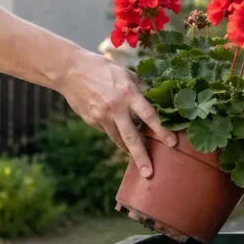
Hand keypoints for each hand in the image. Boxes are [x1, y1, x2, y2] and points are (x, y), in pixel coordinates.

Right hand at [61, 49, 176, 176]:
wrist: (71, 70)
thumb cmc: (104, 69)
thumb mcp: (126, 74)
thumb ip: (142, 89)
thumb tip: (159, 103)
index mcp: (128, 93)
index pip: (149, 115)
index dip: (162, 130)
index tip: (172, 143)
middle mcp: (116, 107)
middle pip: (132, 136)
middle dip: (141, 157)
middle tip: (149, 174)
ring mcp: (102, 116)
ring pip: (119, 139)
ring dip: (130, 150)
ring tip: (141, 162)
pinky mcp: (92, 121)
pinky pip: (109, 133)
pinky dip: (118, 137)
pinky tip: (123, 140)